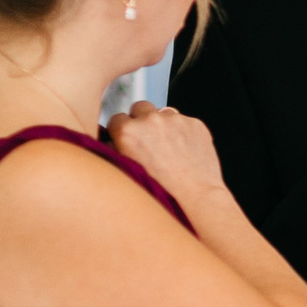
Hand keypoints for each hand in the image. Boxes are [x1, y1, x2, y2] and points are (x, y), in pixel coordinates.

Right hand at [107, 102, 229, 212]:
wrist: (194, 197)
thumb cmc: (160, 192)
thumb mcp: (124, 172)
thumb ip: (114, 150)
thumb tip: (111, 141)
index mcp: (128, 131)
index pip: (116, 118)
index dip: (122, 131)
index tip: (127, 139)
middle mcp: (151, 120)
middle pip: (140, 108)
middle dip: (142, 121)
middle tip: (148, 141)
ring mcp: (175, 119)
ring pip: (163, 114)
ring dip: (163, 125)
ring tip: (168, 149)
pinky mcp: (195, 123)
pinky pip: (184, 122)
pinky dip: (183, 132)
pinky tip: (184, 151)